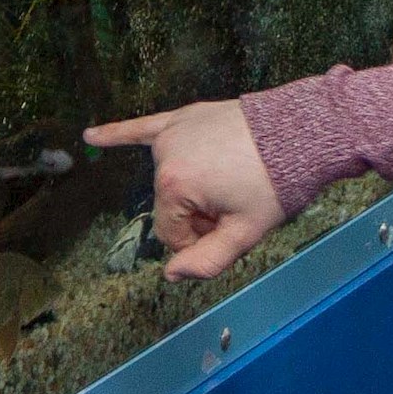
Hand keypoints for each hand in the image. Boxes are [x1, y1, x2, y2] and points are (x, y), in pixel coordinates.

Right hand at [83, 101, 289, 281]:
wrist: (302, 131)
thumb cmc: (275, 184)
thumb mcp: (246, 232)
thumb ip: (207, 260)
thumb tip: (171, 276)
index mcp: (175, 187)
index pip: (173, 234)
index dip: (202, 238)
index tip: (230, 225)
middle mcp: (165, 157)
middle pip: (172, 206)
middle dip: (199, 213)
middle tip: (238, 200)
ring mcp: (173, 133)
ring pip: (171, 179)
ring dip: (194, 187)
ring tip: (230, 176)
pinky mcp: (184, 117)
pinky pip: (144, 127)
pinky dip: (118, 133)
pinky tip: (90, 133)